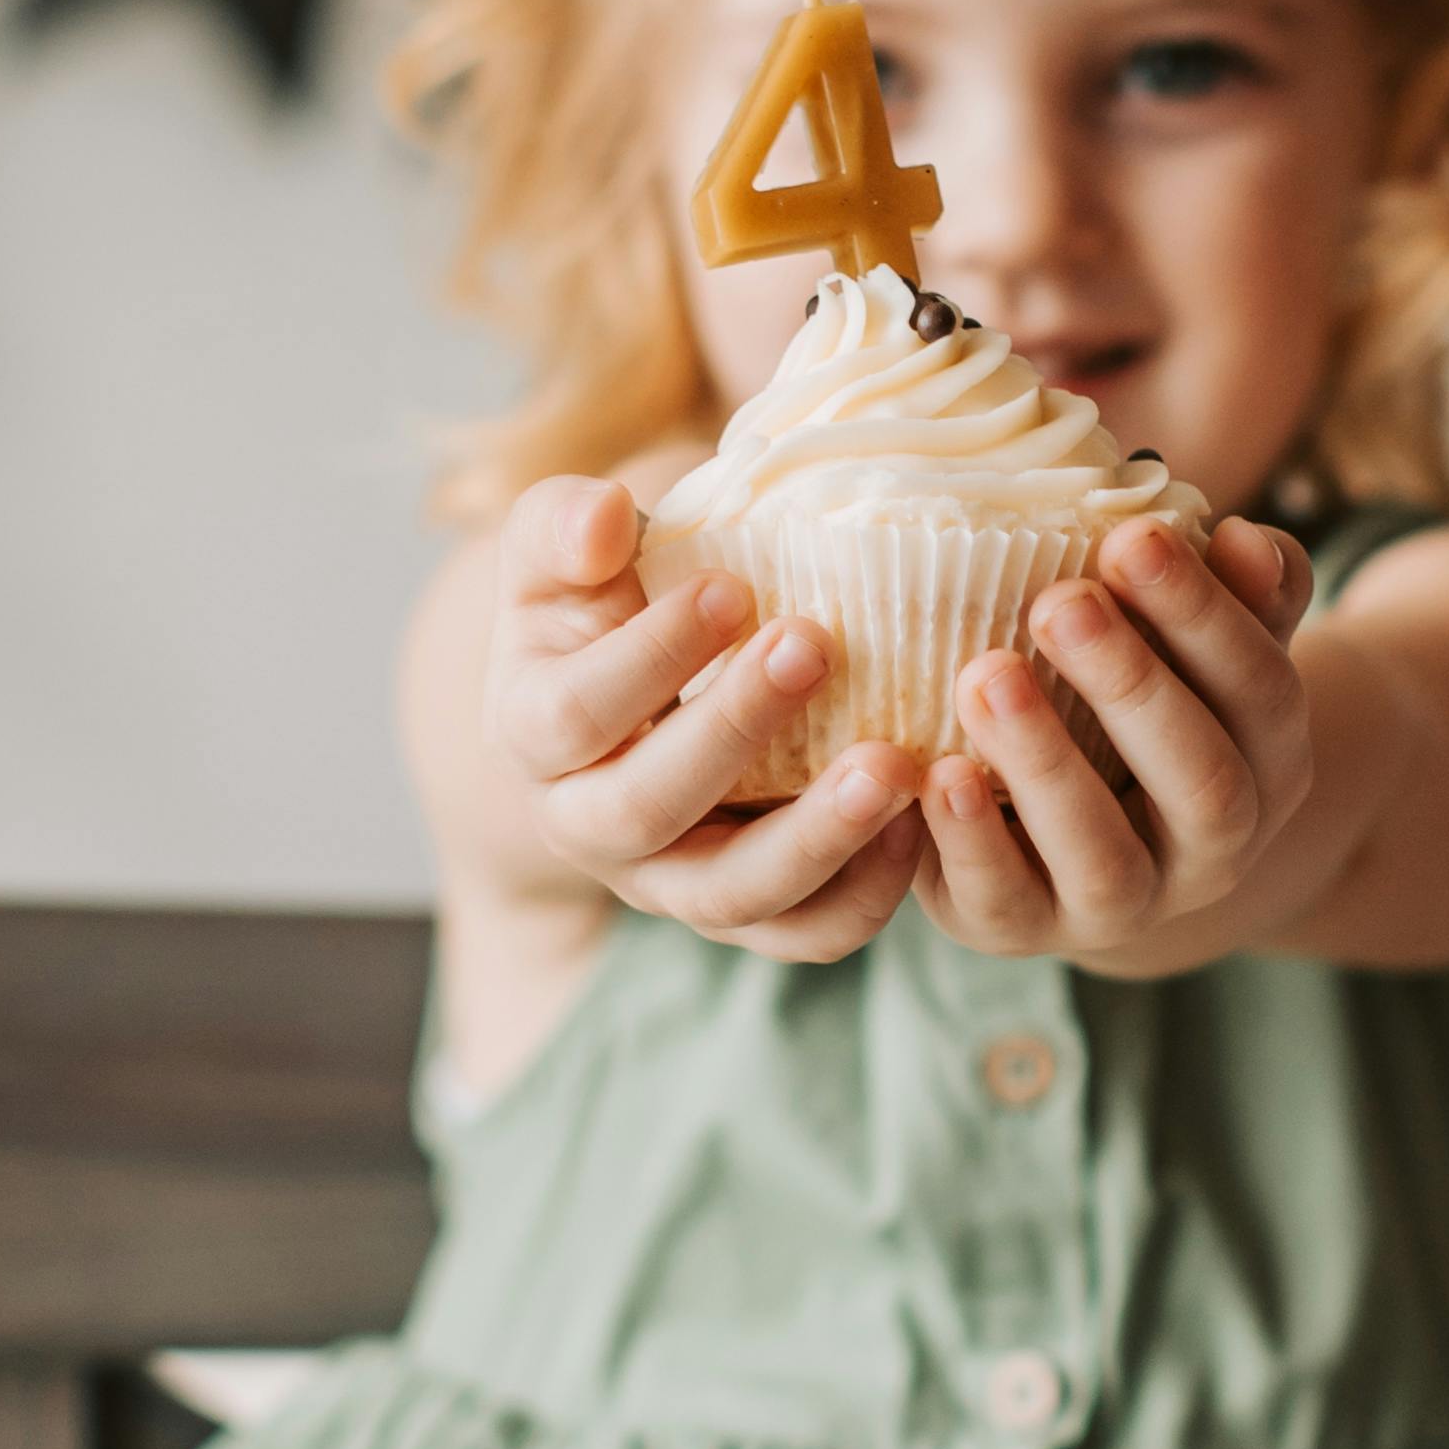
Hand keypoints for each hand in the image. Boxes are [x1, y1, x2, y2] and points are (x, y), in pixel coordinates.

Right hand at [483, 477, 925, 961]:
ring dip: (815, 837)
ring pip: (730, 893)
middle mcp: (587, 827)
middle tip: (816, 644)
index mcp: (531, 734)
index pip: (573, 713)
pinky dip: (864, 894)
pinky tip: (916, 820)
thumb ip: (564, 528)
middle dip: (732, 729)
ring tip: (892, 764)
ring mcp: (668, 883)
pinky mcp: (747, 913)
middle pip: (643, 810)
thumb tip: (602, 515)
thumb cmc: (607, 601)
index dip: (648, 656)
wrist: (643, 688)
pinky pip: (802, 934)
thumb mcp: (562, 553)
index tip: (730, 588)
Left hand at [912, 514, 1313, 965]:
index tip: (1133, 537)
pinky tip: (938, 772)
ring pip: (1104, 859)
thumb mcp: (1201, 652)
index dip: (1203, 614)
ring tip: (985, 675)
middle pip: (1200, 779)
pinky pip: (1004, 902)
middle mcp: (1216, 847)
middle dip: (1130, 685)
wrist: (1082, 845)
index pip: (1259, 688)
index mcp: (1270, 761)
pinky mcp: (1027, 930)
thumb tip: (1242, 537)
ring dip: (1045, 764)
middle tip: (1059, 603)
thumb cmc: (1141, 708)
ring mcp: (1126, 904)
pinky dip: (972, 841)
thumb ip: (1238, 594)